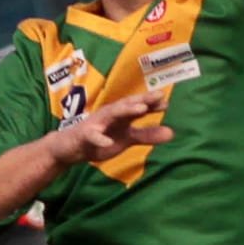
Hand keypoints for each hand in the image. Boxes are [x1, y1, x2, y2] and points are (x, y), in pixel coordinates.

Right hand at [56, 90, 173, 167]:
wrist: (71, 148)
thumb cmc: (101, 138)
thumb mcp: (126, 138)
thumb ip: (146, 135)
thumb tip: (171, 133)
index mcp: (121, 115)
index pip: (138, 106)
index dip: (152, 103)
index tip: (166, 103)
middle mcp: (110, 115)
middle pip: (128, 105)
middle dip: (143, 99)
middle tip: (159, 95)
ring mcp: (97, 123)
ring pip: (112, 114)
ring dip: (126, 110)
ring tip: (141, 109)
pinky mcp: (85, 135)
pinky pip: (93, 136)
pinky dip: (100, 137)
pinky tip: (107, 141)